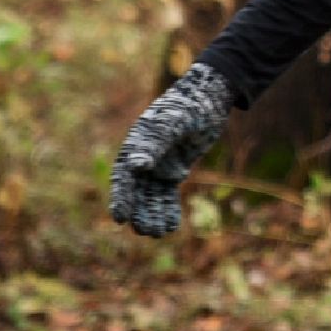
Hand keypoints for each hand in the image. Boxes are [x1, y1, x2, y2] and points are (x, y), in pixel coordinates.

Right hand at [109, 63, 234, 236]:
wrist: (209, 98)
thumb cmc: (190, 106)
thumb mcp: (175, 123)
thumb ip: (155, 143)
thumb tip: (137, 166)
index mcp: (137, 143)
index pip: (124, 176)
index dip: (121, 197)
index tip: (120, 219)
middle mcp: (144, 156)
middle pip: (137, 190)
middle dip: (139, 211)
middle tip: (145, 231)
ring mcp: (159, 164)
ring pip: (151, 195)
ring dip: (153, 214)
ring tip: (158, 233)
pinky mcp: (173, 169)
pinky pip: (166, 194)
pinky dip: (167, 209)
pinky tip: (170, 226)